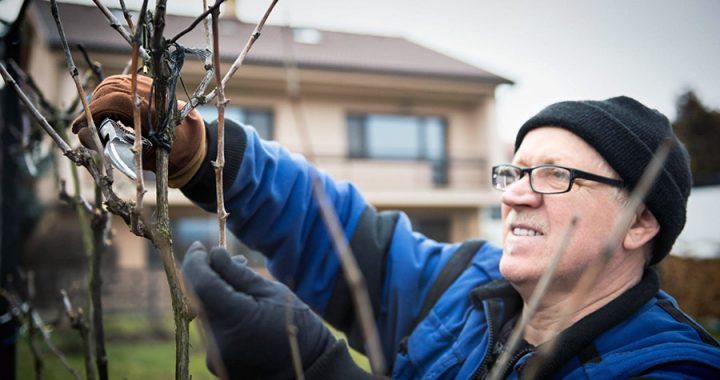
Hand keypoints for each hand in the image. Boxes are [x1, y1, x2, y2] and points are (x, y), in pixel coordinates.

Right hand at [71, 74, 205, 186]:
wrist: (193, 140)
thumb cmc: (171, 154)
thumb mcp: (141, 158)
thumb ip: (110, 147)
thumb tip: (82, 135)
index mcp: (150, 110)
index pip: (111, 102)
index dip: (89, 114)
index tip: (76, 128)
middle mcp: (150, 93)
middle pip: (109, 89)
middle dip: (94, 107)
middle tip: (87, 126)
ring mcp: (149, 85)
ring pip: (113, 83)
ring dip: (100, 99)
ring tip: (97, 119)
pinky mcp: (148, 83)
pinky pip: (122, 82)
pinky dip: (110, 94)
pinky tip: (108, 110)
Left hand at [181, 242, 335, 378]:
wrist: (309, 368)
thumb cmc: (298, 327)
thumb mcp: (272, 291)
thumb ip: (238, 273)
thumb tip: (212, 254)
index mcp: (235, 320)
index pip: (200, 283)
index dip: (195, 261)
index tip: (200, 246)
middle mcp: (218, 342)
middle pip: (199, 298)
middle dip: (208, 275)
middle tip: (229, 260)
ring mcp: (216, 356)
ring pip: (205, 312)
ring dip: (215, 293)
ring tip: (240, 280)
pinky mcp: (217, 363)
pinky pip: (212, 329)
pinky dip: (220, 312)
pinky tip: (240, 303)